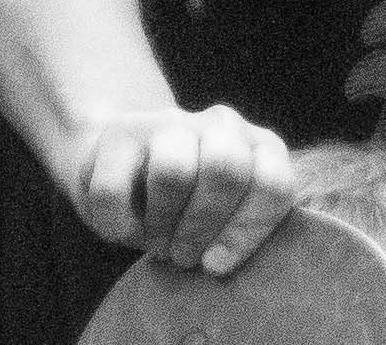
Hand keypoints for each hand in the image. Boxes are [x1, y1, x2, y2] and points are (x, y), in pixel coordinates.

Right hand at [54, 104, 299, 274]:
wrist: (128, 166)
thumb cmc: (189, 210)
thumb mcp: (225, 220)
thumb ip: (236, 230)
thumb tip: (219, 261)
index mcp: (258, 148)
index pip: (271, 183)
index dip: (246, 230)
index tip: (216, 264)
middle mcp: (221, 125)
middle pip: (224, 168)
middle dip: (201, 226)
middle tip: (184, 257)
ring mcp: (170, 122)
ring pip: (173, 170)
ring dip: (162, 223)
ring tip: (158, 244)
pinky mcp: (121, 131)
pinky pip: (115, 189)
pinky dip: (120, 225)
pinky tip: (125, 230)